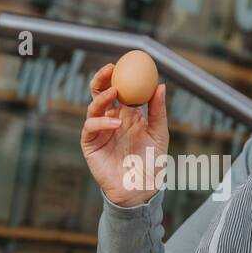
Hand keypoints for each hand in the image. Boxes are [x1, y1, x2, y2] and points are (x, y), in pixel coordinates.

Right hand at [81, 63, 168, 207]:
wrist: (142, 189)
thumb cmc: (152, 163)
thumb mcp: (159, 134)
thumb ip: (158, 111)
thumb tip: (161, 85)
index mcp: (127, 115)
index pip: (120, 90)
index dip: (119, 76)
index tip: (126, 63)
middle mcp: (111, 120)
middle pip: (100, 94)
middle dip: (102, 79)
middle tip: (111, 69)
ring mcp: (100, 131)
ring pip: (93, 108)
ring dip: (102, 98)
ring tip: (114, 93)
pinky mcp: (91, 144)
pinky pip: (90, 128)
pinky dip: (101, 122)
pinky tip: (115, 123)